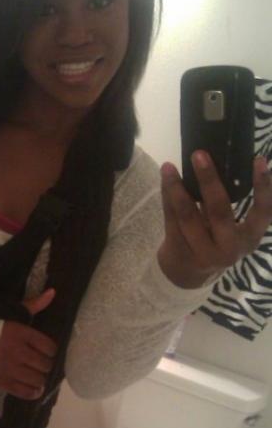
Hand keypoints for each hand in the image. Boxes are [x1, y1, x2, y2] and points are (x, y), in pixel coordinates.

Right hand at [0, 288, 57, 399]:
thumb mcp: (12, 313)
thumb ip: (34, 305)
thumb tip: (53, 292)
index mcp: (21, 333)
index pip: (49, 347)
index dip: (51, 350)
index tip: (46, 351)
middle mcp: (18, 352)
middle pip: (45, 365)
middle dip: (45, 365)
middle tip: (41, 364)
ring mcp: (10, 368)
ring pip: (37, 379)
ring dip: (40, 378)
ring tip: (36, 374)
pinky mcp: (2, 382)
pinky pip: (25, 392)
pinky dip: (33, 392)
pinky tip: (34, 387)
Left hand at [157, 151, 271, 288]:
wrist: (187, 274)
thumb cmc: (214, 241)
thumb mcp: (229, 228)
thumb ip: (226, 203)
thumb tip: (216, 160)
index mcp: (249, 238)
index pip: (263, 211)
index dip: (263, 186)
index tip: (259, 160)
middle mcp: (230, 248)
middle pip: (218, 210)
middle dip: (208, 180)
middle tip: (199, 154)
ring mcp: (203, 254)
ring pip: (188, 215)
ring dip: (177, 187)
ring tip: (169, 166)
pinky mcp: (180, 252)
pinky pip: (171, 220)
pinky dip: (167, 197)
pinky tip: (165, 180)